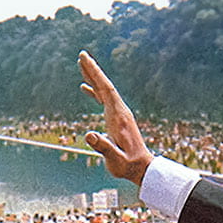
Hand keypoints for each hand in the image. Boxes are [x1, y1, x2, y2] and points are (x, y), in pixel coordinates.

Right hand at [78, 50, 153, 184]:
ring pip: (104, 91)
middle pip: (105, 85)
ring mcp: (119, 114)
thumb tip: (89, 135)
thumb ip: (103, 147)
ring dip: (93, 77)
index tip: (85, 59)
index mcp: (118, 116)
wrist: (141, 168)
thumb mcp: (115, 159)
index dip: (95, 73)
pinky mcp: (117, 119)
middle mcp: (119, 111)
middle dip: (93, 70)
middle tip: (82, 54)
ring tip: (81, 65)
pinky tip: (85, 87)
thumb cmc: (127, 165)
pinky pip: (104, 100)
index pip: (105, 89)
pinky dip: (94, 91)